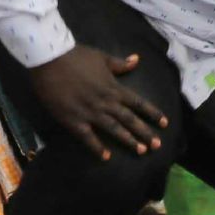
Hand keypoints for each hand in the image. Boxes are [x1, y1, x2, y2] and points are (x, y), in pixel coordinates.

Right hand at [28, 46, 168, 161]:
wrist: (50, 59)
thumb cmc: (75, 56)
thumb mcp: (101, 57)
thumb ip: (120, 64)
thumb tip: (137, 60)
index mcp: (113, 87)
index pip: (138, 103)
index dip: (152, 113)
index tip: (164, 123)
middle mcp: (106, 102)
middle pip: (129, 120)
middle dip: (145, 132)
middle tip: (157, 145)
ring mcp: (90, 113)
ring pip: (114, 129)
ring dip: (128, 141)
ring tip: (141, 151)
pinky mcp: (74, 120)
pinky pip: (88, 137)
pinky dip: (97, 148)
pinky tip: (106, 158)